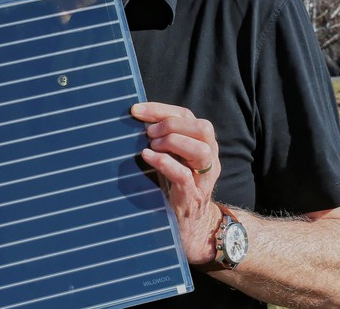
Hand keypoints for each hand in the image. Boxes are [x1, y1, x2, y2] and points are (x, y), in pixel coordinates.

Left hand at [130, 102, 221, 264]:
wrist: (191, 230)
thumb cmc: (174, 189)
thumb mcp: (172, 161)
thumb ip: (161, 142)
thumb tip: (131, 122)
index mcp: (202, 146)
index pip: (188, 116)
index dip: (161, 109)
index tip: (136, 110)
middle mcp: (208, 160)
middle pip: (203, 128)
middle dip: (172, 124)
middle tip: (148, 133)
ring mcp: (202, 180)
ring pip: (201, 150)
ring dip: (172, 142)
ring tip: (150, 146)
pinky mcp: (191, 199)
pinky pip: (184, 176)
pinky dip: (165, 162)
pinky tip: (147, 157)